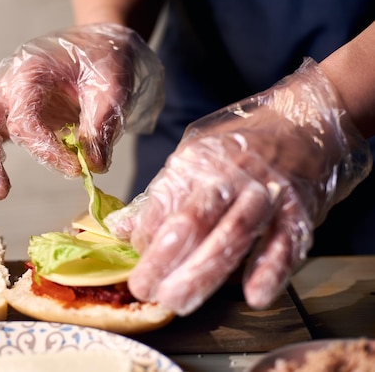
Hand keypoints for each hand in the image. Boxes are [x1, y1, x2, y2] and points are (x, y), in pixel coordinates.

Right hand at [0, 23, 163, 199]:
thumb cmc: (102, 60)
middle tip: (1, 192)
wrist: (95, 43)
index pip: (26, 122)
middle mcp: (8, 85)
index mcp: (30, 73)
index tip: (76, 169)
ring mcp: (4, 99)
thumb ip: (101, 126)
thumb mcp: (112, 87)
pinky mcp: (7, 113)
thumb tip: (92, 165)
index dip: (47, 151)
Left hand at [107, 58, 371, 314]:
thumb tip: (119, 228)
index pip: (161, 203)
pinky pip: (284, 243)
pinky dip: (270, 269)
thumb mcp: (192, 156)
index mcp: (195, 163)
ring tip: (179, 301)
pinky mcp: (298, 211)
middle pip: (192, 221)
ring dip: (204, 272)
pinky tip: (254, 294)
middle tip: (143, 290)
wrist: (304, 121)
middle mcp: (228, 176)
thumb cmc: (239, 144)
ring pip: (232, 234)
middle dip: (163, 259)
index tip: (137, 259)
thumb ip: (160, 194)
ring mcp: (265, 193)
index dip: (144, 235)